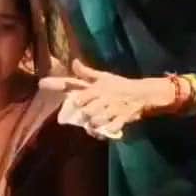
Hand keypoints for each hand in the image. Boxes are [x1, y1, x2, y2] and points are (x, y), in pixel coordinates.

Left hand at [41, 60, 176, 138]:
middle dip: (84, 115)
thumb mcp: (104, 77)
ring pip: (96, 121)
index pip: (80, 93)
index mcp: (98, 88)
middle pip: (86, 111)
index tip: (51, 90)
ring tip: (93, 124)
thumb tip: (74, 62)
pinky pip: (110, 129)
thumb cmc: (120, 85)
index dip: (70, 96)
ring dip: (93, 125)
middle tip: (86, 115)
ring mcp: (113, 110)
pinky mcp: (122, 119)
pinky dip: (104, 132)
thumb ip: (87, 73)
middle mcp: (104, 99)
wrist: (143, 94)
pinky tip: (101, 132)